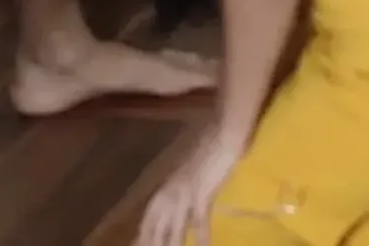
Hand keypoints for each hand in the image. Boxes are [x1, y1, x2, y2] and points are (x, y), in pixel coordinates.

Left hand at [136, 128, 245, 245]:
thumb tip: (184, 202)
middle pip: (155, 229)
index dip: (143, 238)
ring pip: (173, 229)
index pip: (148, 221)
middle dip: (153, 244)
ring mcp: (184, 194)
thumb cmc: (211, 147)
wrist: (225, 133)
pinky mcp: (201, 194)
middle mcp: (169, 194)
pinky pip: (200, 222)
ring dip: (172, 245)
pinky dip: (201, 237)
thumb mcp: (192, 172)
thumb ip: (184, 187)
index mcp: (165, 189)